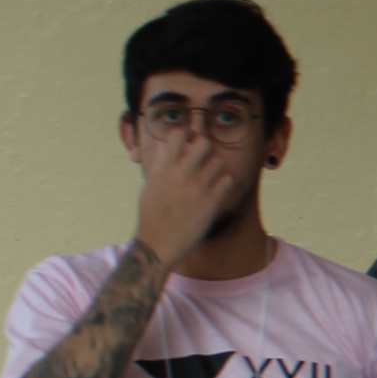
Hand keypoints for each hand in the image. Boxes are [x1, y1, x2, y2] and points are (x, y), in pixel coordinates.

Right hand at [128, 120, 244, 263]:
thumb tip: (166, 145)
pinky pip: (227, 180)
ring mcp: (196, 188)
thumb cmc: (152, 214)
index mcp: (162, 169)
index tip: (187, 140)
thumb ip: (160, 164)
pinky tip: (216, 189)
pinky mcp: (210, 203)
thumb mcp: (150, 185)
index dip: (185, 133)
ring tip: (209, 176)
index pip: (178, 134)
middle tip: (202, 156)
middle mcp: (180, 175)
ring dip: (215, 167)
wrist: (158, 244)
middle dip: (204, 147)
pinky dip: (224, 183)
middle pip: (203, 143)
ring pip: (218, 161)